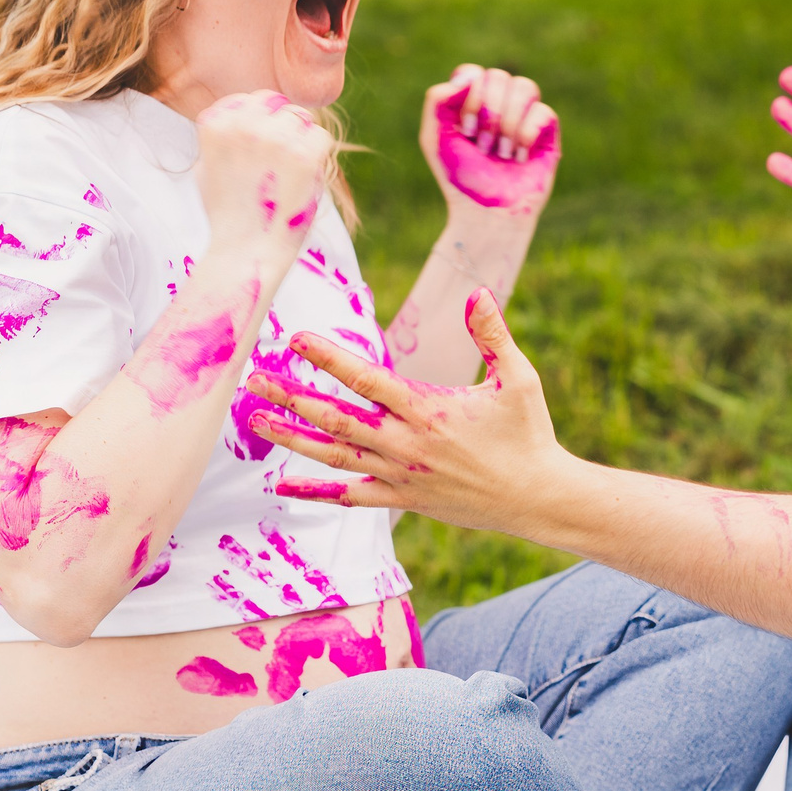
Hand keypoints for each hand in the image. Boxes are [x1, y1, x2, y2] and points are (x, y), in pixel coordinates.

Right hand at [197, 90, 335, 268]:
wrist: (245, 252)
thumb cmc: (228, 214)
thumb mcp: (208, 166)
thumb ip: (224, 134)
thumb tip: (242, 111)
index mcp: (216, 123)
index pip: (249, 99)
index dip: (260, 123)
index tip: (260, 152)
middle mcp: (243, 124)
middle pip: (277, 104)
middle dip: (281, 128)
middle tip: (278, 166)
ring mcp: (275, 138)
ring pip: (300, 117)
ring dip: (300, 141)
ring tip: (287, 176)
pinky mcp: (304, 154)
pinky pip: (321, 136)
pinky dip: (318, 156)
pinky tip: (302, 180)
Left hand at [245, 289, 569, 531]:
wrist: (538, 498)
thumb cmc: (529, 433)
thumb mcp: (517, 378)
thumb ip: (492, 335)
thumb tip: (479, 292)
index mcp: (428, 408)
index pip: (366, 378)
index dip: (328, 358)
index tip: (295, 340)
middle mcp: (406, 442)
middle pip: (336, 418)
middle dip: (291, 398)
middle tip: (253, 382)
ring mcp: (400, 474)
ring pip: (334, 455)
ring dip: (292, 438)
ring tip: (255, 421)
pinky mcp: (403, 499)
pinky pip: (350, 496)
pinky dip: (314, 491)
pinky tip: (281, 486)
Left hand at [421, 65, 560, 222]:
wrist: (486, 212)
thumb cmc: (460, 178)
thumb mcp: (435, 137)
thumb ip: (438, 99)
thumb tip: (470, 77)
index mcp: (470, 102)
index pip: (474, 73)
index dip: (470, 95)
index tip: (464, 130)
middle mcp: (499, 105)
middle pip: (499, 76)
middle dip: (488, 112)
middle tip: (482, 146)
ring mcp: (524, 117)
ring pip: (525, 87)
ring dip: (508, 123)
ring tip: (501, 153)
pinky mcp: (547, 134)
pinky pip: (544, 112)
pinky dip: (527, 135)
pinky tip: (520, 159)